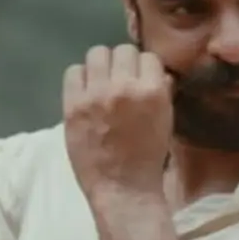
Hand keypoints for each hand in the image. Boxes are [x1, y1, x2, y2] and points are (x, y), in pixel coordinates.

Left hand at [64, 44, 173, 200]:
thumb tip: (155, 72)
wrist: (122, 189)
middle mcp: (124, 87)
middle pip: (122, 50)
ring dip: (101, 66)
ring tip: (101, 83)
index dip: (144, 68)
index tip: (140, 79)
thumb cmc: (148, 158)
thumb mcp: (165, 120)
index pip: (148, 57)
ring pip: (96, 54)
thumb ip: (161, 92)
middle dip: (123, 64)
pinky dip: (80, 78)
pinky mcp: (73, 106)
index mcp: (152, 91)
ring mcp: (96, 95)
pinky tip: (85, 92)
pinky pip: (73, 72)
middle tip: (119, 81)